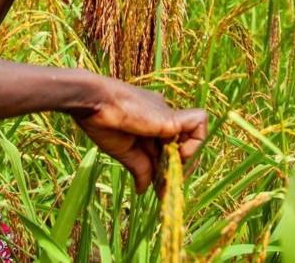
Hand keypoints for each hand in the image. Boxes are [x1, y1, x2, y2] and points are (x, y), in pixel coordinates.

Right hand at [72, 76, 206, 193]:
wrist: (96, 105)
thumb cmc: (105, 125)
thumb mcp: (125, 153)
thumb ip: (140, 169)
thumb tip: (143, 191)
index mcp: (151, 125)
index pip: (170, 151)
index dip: (168, 171)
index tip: (159, 188)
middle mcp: (163, 120)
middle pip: (184, 148)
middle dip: (178, 172)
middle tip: (164, 189)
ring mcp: (168, 116)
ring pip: (195, 139)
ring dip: (187, 161)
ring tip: (169, 174)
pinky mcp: (173, 116)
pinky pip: (199, 126)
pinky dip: (194, 144)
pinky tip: (175, 156)